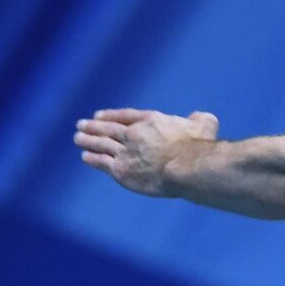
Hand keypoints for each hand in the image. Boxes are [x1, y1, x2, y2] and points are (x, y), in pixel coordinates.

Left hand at [74, 108, 219, 195]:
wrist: (187, 167)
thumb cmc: (199, 146)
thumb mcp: (205, 125)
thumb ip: (200, 119)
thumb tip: (199, 117)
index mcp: (151, 120)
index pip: (125, 115)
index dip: (111, 115)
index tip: (99, 115)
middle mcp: (134, 134)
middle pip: (107, 128)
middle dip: (93, 126)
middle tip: (81, 124)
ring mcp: (125, 152)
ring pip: (100, 144)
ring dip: (87, 140)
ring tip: (78, 138)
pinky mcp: (122, 170)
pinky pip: (101, 162)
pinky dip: (92, 158)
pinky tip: (85, 156)